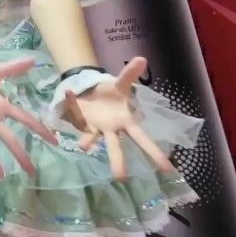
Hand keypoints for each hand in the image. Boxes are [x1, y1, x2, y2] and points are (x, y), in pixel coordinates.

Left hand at [64, 57, 174, 178]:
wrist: (90, 92)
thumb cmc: (111, 94)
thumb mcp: (121, 83)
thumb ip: (130, 74)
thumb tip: (142, 58)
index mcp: (126, 122)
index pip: (143, 140)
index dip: (155, 154)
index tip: (167, 169)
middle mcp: (111, 130)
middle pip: (116, 148)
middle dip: (118, 162)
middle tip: (121, 178)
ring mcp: (94, 128)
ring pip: (92, 138)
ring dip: (88, 141)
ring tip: (83, 146)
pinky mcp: (79, 122)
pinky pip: (74, 116)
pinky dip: (71, 105)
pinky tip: (67, 99)